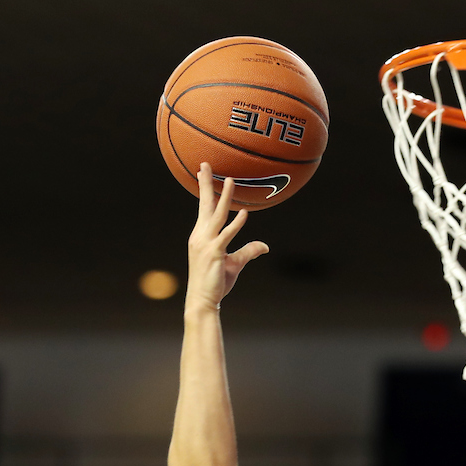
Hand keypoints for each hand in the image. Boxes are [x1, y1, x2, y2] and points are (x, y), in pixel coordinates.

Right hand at [185, 162, 268, 313]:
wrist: (202, 301)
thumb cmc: (215, 284)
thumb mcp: (234, 264)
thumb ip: (249, 251)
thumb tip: (265, 246)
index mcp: (201, 236)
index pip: (204, 208)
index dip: (204, 189)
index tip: (203, 172)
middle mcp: (200, 237)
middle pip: (205, 205)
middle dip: (205, 183)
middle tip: (205, 163)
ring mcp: (206, 244)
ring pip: (217, 216)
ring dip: (224, 197)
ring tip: (230, 179)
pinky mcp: (215, 254)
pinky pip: (227, 235)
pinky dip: (236, 224)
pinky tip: (244, 213)